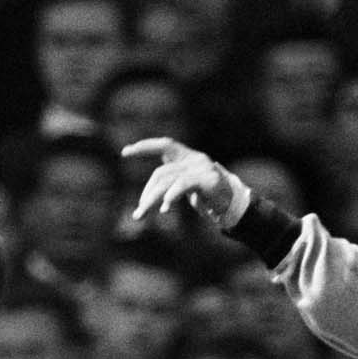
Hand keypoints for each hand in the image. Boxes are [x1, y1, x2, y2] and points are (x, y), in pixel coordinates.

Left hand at [121, 138, 241, 223]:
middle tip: (138, 213)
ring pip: (169, 180)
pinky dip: (172, 195)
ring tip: (144, 213)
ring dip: (154, 199)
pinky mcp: (208, 179)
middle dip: (148, 194)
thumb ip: (169, 186)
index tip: (125, 152)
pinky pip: (184, 184)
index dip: (146, 147)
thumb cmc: (206, 197)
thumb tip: (146, 201)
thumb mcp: (184, 189)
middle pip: (162, 173)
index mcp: (187, 156)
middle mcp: (194, 158)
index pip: (165, 145)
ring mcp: (202, 167)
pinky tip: (165, 207)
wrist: (232, 204)